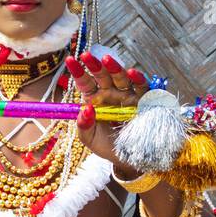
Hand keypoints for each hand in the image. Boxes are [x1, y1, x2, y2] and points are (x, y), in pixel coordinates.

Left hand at [65, 52, 148, 166]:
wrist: (130, 160)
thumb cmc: (107, 146)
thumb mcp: (90, 139)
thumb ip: (83, 126)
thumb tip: (85, 109)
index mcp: (96, 100)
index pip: (85, 83)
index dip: (78, 72)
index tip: (69, 61)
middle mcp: (112, 94)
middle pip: (103, 76)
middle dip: (95, 65)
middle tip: (87, 56)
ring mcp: (129, 96)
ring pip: (122, 78)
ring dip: (115, 68)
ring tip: (107, 60)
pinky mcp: (145, 101)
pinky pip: (143, 88)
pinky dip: (138, 79)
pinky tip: (132, 73)